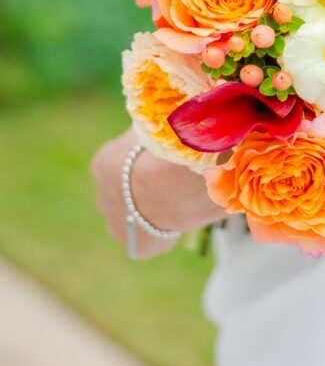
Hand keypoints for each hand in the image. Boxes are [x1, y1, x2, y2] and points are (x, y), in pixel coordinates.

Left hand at [89, 126, 226, 259]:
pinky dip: (163, 235)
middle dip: (139, 193)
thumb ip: (148, 129)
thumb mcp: (150, 126)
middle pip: (121, 196)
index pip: (117, 165)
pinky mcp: (138, 247)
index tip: (159, 162)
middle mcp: (103, 197)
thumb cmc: (163, 145)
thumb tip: (156, 119)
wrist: (170, 180)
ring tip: (176, 203)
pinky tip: (180, 221)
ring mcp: (118, 226)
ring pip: (131, 222)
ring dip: (148, 216)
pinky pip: (150, 242)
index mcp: (103, 165)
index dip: (139, 164)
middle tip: (169, 183)